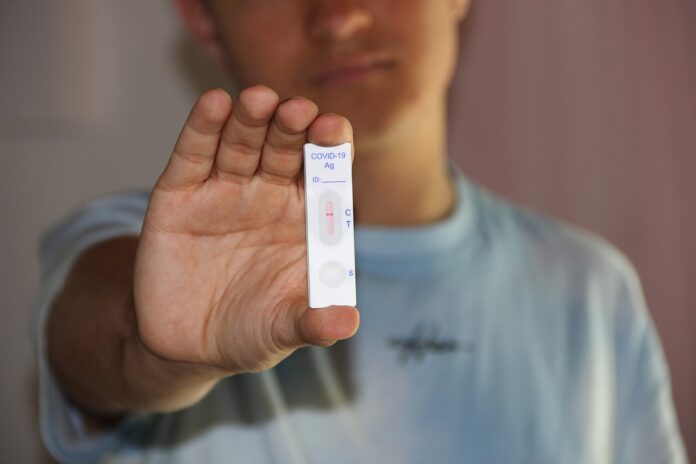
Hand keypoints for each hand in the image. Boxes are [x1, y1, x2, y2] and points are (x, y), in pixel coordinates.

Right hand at [134, 85, 359, 374]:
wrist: (188, 345)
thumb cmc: (250, 331)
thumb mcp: (283, 329)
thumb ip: (314, 322)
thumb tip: (348, 322)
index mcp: (304, 217)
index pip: (324, 171)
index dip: (329, 148)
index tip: (333, 130)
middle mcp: (267, 195)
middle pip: (284, 148)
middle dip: (291, 126)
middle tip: (298, 109)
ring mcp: (223, 191)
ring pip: (240, 143)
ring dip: (250, 119)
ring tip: (260, 99)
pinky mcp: (179, 196)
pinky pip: (193, 156)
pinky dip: (202, 129)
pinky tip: (214, 104)